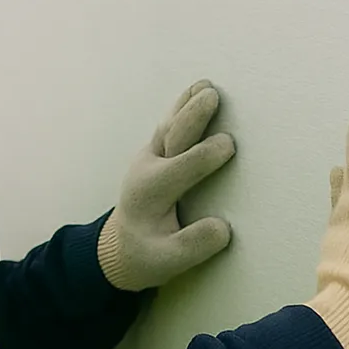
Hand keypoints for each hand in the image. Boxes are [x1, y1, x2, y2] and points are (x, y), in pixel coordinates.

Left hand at [98, 80, 236, 290]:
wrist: (118, 247)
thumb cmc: (146, 256)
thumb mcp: (167, 263)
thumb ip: (193, 246)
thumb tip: (222, 227)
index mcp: (151, 193)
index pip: (183, 168)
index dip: (205, 155)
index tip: (229, 144)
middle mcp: (147, 169)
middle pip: (172, 138)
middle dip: (191, 116)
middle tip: (211, 95)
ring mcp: (148, 159)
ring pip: (168, 127)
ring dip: (186, 105)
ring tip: (204, 85)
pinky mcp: (154, 155)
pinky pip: (169, 128)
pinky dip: (182, 110)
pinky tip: (196, 93)